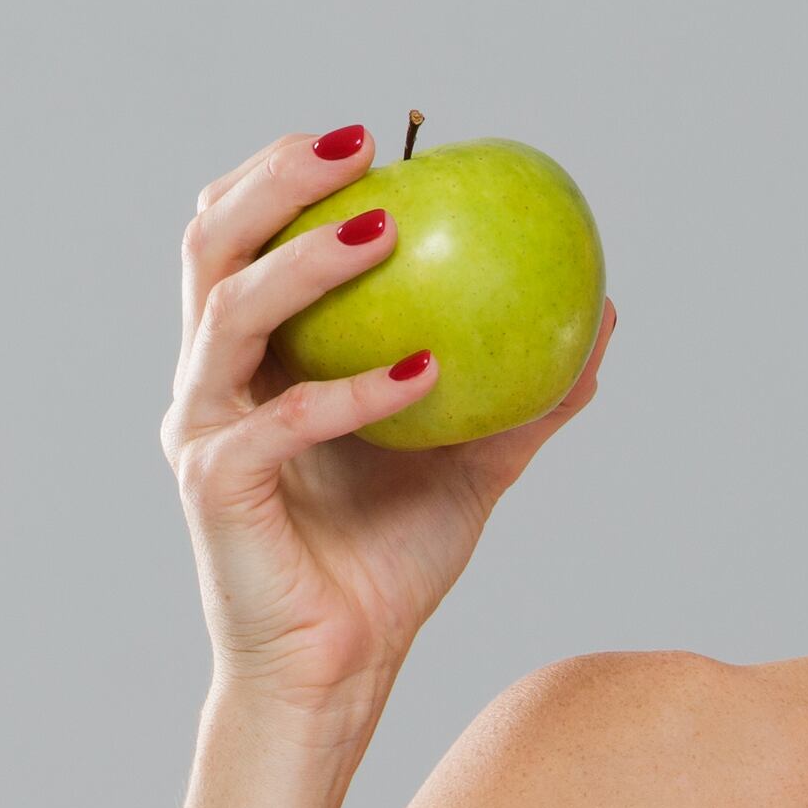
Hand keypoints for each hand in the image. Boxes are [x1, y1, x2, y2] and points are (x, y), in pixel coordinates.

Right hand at [161, 121, 616, 720]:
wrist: (342, 671)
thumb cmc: (390, 565)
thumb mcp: (476, 465)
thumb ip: (524, 394)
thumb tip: (602, 320)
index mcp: (255, 361)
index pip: (244, 237)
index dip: (286, 173)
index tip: (372, 137)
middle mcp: (213, 381)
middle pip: (214, 244)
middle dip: (277, 179)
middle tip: (361, 145)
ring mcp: (205, 430)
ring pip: (231, 312)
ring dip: (310, 262)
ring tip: (390, 228)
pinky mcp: (215, 486)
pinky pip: (284, 421)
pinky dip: (356, 392)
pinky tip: (428, 373)